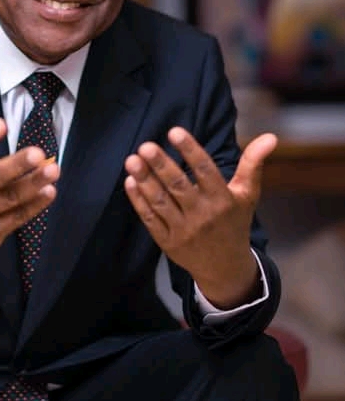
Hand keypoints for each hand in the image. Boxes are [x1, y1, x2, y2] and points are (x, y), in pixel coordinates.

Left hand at [124, 128, 276, 308]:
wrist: (225, 269)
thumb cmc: (234, 222)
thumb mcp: (247, 195)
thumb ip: (253, 164)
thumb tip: (270, 136)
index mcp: (223, 200)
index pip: (206, 171)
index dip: (190, 151)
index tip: (174, 131)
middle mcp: (203, 215)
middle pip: (179, 186)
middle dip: (161, 165)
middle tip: (146, 146)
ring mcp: (183, 230)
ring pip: (161, 202)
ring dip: (144, 180)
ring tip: (132, 159)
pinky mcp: (167, 242)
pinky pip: (150, 219)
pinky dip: (138, 200)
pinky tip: (130, 180)